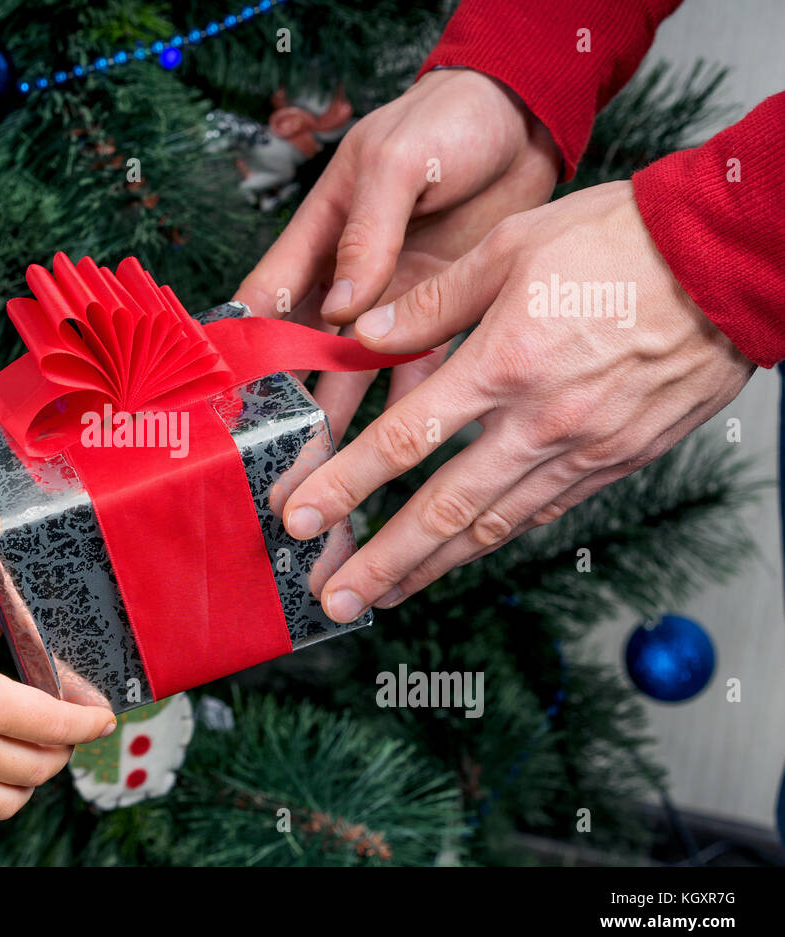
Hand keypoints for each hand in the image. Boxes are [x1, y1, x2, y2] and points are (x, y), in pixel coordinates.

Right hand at [233, 68, 560, 437]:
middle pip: (305, 359)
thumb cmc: (445, 122)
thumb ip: (367, 233)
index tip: (225, 405)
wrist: (522, 120)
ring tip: (325, 485)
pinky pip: (422, 374)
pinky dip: (412, 418)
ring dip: (342, 433)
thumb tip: (341, 307)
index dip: (243, 351)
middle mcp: (347, 282)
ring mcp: (394, 305)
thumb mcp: (398, 163)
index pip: (266, 302)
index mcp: (318, 238)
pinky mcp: (442, 318)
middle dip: (288, 415)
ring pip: (357, 381)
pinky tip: (398, 465)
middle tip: (274, 473)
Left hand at [281, 181, 754, 619]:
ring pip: (493, 526)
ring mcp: (584, 449)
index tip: (300, 517)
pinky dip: (496, 539)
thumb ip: (432, 301)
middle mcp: (540, 421)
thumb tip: (364, 336)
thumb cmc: (623, 242)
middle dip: (379, 559)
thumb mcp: (514, 245)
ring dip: (431, 568)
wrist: (732, 263)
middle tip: (332, 596)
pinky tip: (462, 556)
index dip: (345, 485)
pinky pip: (544, 512)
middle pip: (443, 509)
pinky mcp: (619, 461)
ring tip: (383, 597)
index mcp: (504, 364)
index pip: (403, 441)